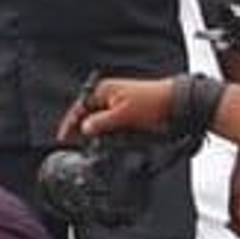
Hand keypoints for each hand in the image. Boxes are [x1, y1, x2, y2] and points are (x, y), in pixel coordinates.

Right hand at [63, 76, 179, 141]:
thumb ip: (101, 122)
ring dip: (100, 136)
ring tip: (98, 147)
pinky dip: (113, 136)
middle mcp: (109, 97)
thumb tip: (84, 128)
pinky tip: (115, 143)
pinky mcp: (129, 114)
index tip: (63, 139)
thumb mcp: (123, 115)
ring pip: (102, 124)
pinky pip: (114, 127)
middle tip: (79, 146)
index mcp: (104, 91)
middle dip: (84, 131)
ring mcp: (119, 105)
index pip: (79, 108)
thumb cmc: (152, 103)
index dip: (70, 124)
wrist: (177, 104)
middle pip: (89, 116)